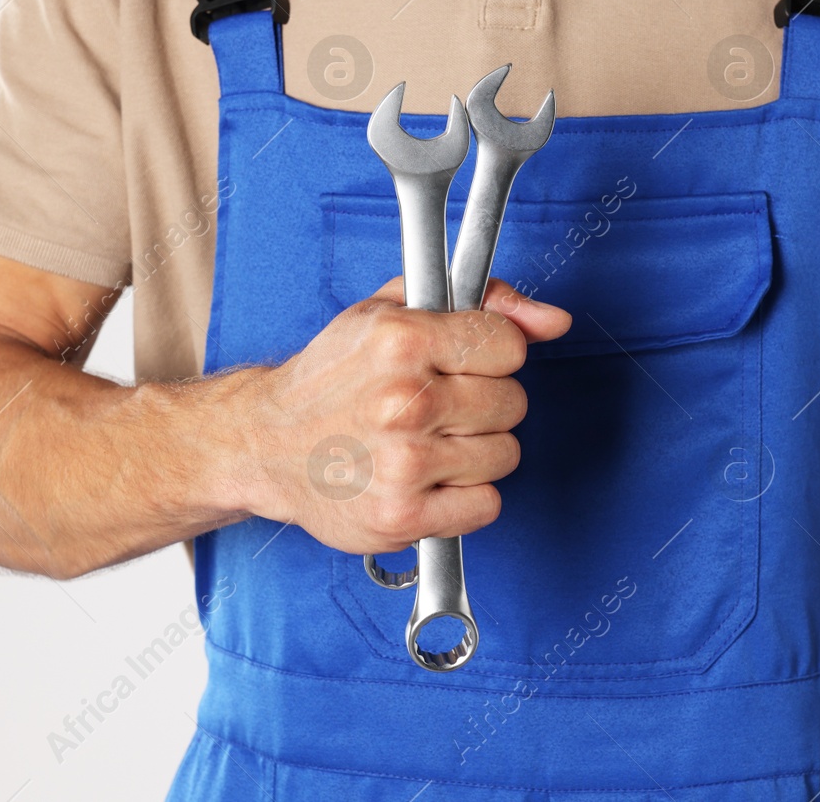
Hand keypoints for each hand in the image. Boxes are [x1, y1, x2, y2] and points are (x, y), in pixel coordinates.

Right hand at [224, 278, 570, 553]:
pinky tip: (427, 478)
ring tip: (427, 442)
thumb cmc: (332, 377)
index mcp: (402, 339)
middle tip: (436, 406)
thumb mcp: (394, 311)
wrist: (266, 443)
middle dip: (483, 403)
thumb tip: (553, 321)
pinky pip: (486, 504)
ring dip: (475, 451)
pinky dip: (465, 496)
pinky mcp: (402, 515)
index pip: (508, 347)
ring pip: (505, 454)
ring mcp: (404, 463)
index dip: (490, 355)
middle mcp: (404, 401)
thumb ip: (485, 303)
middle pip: (512, 402)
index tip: (460, 364)